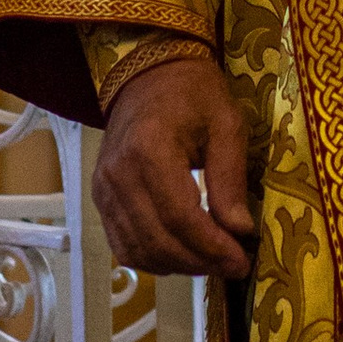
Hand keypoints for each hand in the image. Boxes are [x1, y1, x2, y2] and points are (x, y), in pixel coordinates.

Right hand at [93, 52, 255, 280]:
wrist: (149, 75)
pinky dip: (153, 259)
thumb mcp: (226, 124)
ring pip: (139, 250)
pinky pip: (123, 245)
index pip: (180, 216)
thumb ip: (230, 178)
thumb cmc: (193, 94)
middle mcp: (119, 174)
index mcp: (150, 149)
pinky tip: (182, 256)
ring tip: (212, 261)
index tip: (242, 262)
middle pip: (158, 240)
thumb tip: (240, 231)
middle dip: (200, 262)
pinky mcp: (100, 198)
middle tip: (234, 266)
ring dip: (179, 266)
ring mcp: (104, 189)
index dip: (212, 247)